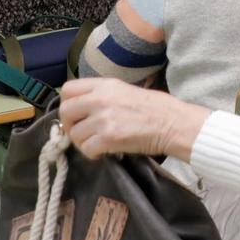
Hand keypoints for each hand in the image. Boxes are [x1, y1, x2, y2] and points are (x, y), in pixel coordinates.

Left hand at [59, 78, 210, 161]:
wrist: (175, 123)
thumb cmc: (157, 108)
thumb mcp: (127, 91)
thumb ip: (103, 96)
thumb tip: (84, 108)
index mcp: (105, 85)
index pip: (68, 89)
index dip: (68, 103)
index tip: (76, 114)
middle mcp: (100, 99)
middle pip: (65, 111)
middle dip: (70, 125)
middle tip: (82, 132)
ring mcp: (103, 119)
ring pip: (74, 134)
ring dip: (83, 142)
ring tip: (97, 144)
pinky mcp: (108, 138)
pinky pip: (86, 149)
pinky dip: (92, 154)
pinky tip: (103, 153)